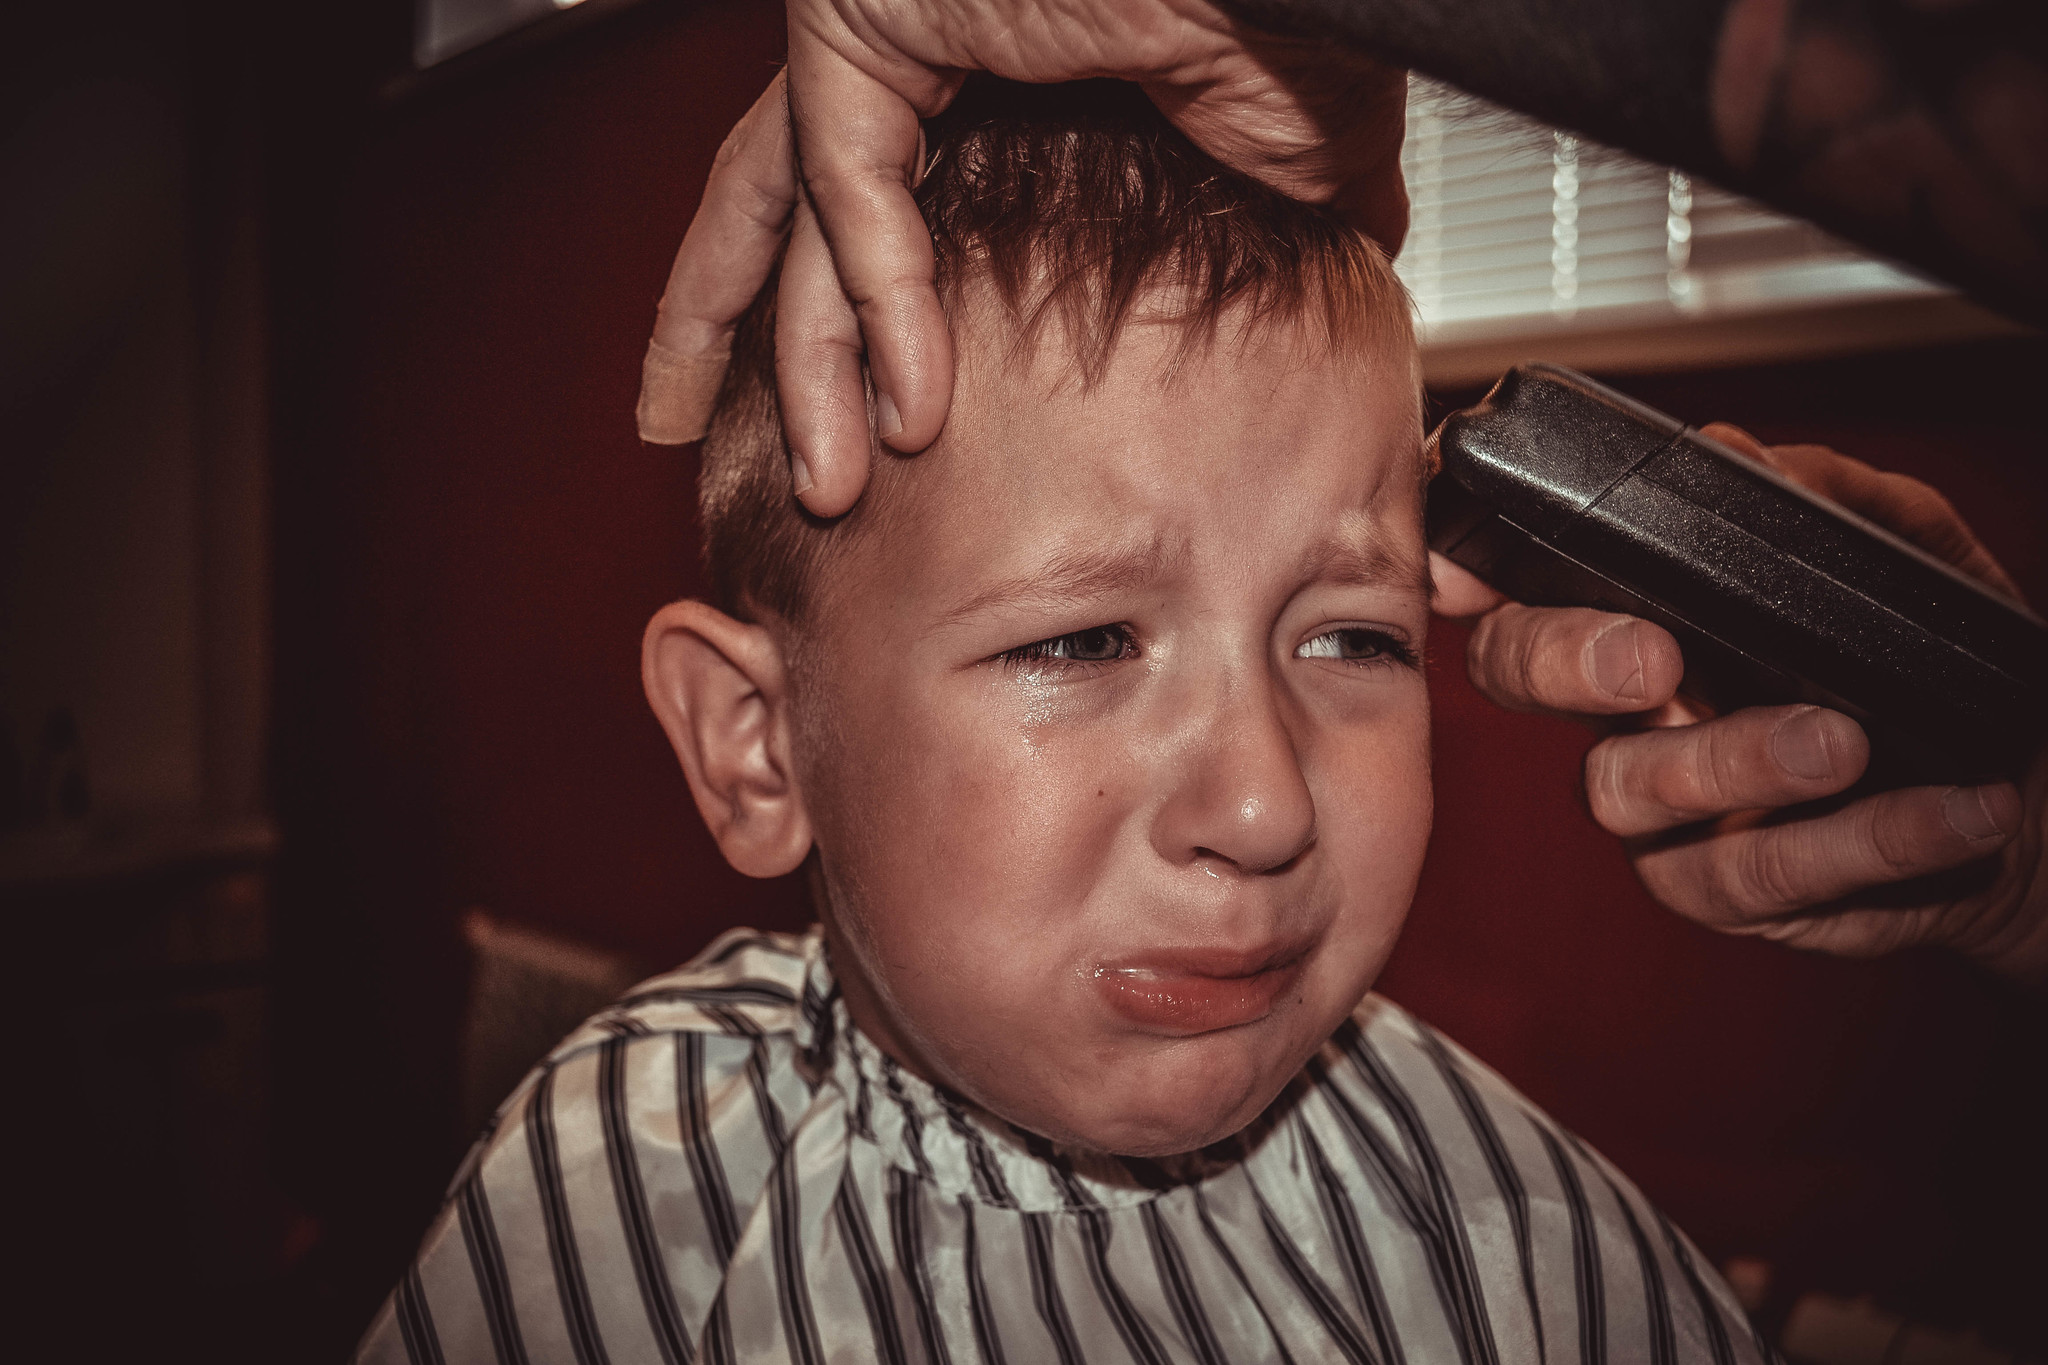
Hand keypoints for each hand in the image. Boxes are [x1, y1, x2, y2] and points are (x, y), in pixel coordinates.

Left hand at [637, 0, 1407, 513]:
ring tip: (821, 493)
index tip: (867, 411)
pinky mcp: (869, 15)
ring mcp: (886, 21)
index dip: (860, 312)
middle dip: (730, 326)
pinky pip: (853, 191)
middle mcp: (925, 43)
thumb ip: (1265, 219)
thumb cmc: (1296, 9)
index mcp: (1004, 67)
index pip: (886, 199)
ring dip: (800, 366)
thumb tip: (1341, 258)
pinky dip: (884, 312)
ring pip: (794, 214)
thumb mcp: (1282, 162)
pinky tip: (912, 418)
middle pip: (784, 204)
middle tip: (676, 421)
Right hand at [1434, 424, 2046, 986]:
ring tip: (1849, 741)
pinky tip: (1955, 810)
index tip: (1463, 571)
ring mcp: (1665, 805)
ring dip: (1740, 764)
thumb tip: (1748, 458)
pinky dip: (1864, 839)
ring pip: (1630, 788)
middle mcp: (1629, 706)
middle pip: (1521, 676)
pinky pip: (1757, 872)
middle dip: (1564, 660)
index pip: (1522, 583)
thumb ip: (1832, 500)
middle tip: (1652, 658)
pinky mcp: (1726, 887)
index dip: (1466, 574)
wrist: (2028, 796)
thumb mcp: (1908, 560)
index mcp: (1646, 614)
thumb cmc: (1944, 676)